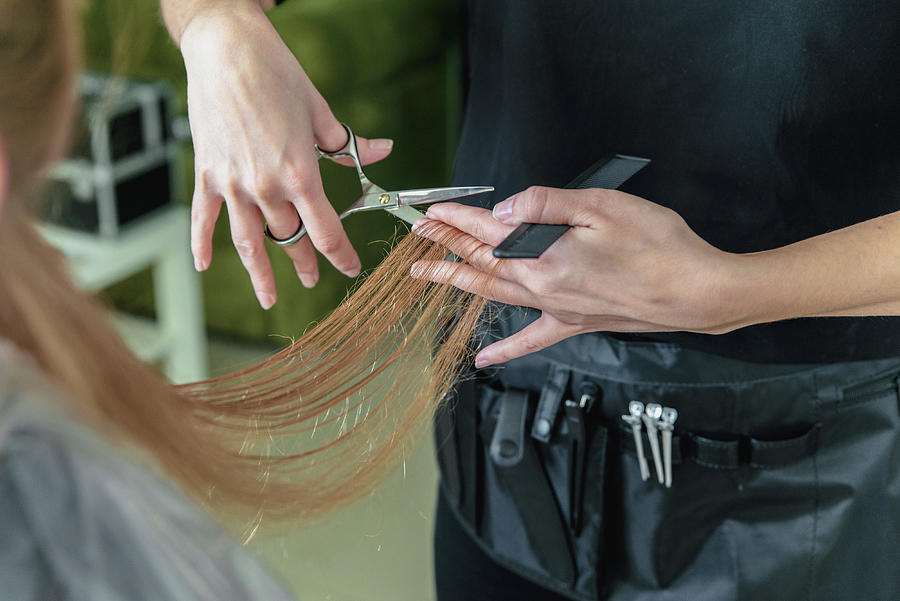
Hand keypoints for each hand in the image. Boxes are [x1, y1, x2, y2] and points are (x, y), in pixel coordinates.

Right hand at [178, 3, 393, 307]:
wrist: (226, 49)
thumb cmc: (277, 75)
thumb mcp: (322, 111)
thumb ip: (348, 145)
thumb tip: (381, 152)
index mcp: (301, 175)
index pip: (327, 231)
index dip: (341, 255)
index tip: (350, 268)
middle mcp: (266, 188)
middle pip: (291, 239)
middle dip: (305, 262)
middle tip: (312, 279)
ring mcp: (232, 185)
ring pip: (250, 242)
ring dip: (261, 274)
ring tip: (269, 297)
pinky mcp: (207, 174)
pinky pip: (203, 219)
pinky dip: (202, 245)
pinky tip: (205, 266)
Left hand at [410, 187, 750, 366]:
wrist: (697, 293)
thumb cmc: (658, 247)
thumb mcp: (602, 207)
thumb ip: (546, 204)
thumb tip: (504, 208)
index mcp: (545, 259)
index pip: (488, 234)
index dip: (458, 220)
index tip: (433, 211)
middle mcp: (543, 289)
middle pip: (483, 265)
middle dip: (447, 247)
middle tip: (420, 237)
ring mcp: (557, 310)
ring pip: (495, 295)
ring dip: (460, 282)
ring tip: (431, 275)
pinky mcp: (576, 323)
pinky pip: (532, 339)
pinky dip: (506, 349)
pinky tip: (485, 359)